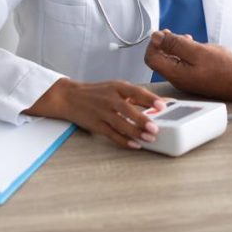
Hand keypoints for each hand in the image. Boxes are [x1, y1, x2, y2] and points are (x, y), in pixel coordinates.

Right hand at [26, 78, 166, 148]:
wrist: (69, 97)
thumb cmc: (97, 92)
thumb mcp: (116, 88)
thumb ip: (136, 96)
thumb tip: (160, 102)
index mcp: (117, 87)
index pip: (136, 91)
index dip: (150, 99)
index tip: (162, 105)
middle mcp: (109, 98)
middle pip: (127, 110)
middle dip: (142, 120)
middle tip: (155, 128)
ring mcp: (102, 112)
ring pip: (120, 124)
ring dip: (136, 132)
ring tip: (149, 138)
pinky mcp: (96, 125)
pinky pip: (112, 134)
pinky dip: (124, 141)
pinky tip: (134, 144)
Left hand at [145, 30, 231, 99]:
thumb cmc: (225, 67)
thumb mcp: (198, 51)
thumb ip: (175, 44)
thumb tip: (156, 37)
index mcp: (175, 74)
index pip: (151, 58)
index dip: (154, 43)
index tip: (164, 33)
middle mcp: (178, 79)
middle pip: (160, 60)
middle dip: (164, 44)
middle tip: (174, 33)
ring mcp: (187, 80)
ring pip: (172, 61)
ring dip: (175, 47)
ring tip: (186, 38)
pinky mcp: (196, 79)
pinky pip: (182, 65)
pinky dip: (184, 53)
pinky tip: (194, 47)